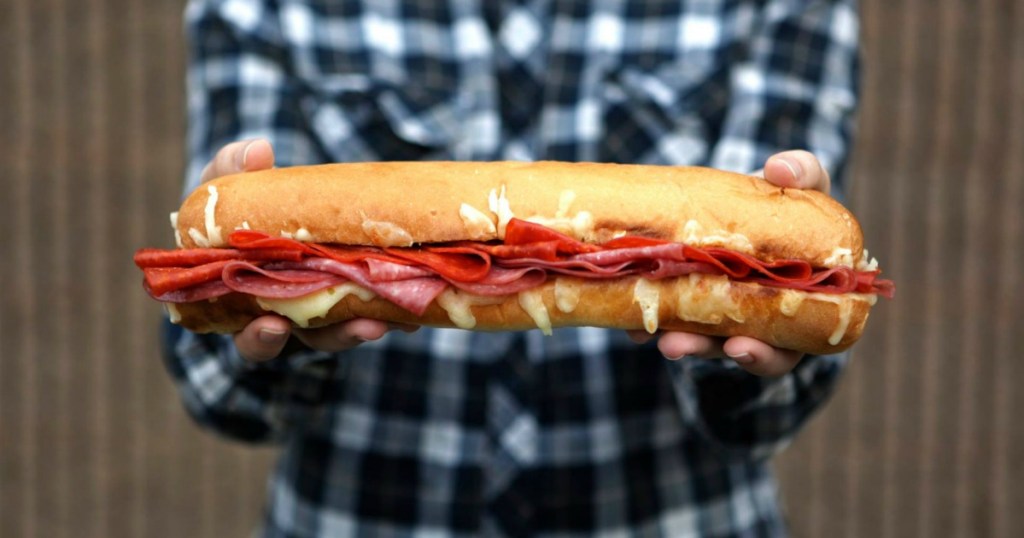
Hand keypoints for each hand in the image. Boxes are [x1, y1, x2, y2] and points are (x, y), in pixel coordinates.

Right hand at [200, 139, 417, 361]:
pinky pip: (373, 311)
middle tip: (364, 328)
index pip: (250, 336)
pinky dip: (394, 310)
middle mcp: (287, 317)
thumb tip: (260, 150)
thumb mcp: (232, 186)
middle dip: (337, 336)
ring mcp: (321, 311)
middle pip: (312, 341)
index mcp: (247, 303)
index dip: (260, 337)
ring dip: (372, 323)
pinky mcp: (353, 299)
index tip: (274, 326)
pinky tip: (417, 308)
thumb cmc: (242, 207)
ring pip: (346, 330)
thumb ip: (235, 168)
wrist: (278, 211)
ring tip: (395, 314)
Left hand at [628, 150, 831, 376]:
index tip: (739, 347)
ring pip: (696, 339)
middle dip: (703, 350)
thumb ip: (803, 174)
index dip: (763, 356)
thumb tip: (781, 169)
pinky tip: (630, 321)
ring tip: (649, 334)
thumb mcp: (803, 186)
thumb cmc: (784, 201)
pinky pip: (665, 319)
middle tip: (676, 345)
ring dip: (672, 338)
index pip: (784, 350)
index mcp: (795, 311)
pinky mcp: (684, 305)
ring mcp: (717, 317)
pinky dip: (648, 321)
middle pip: (730, 353)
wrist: (743, 202)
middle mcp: (755, 325)